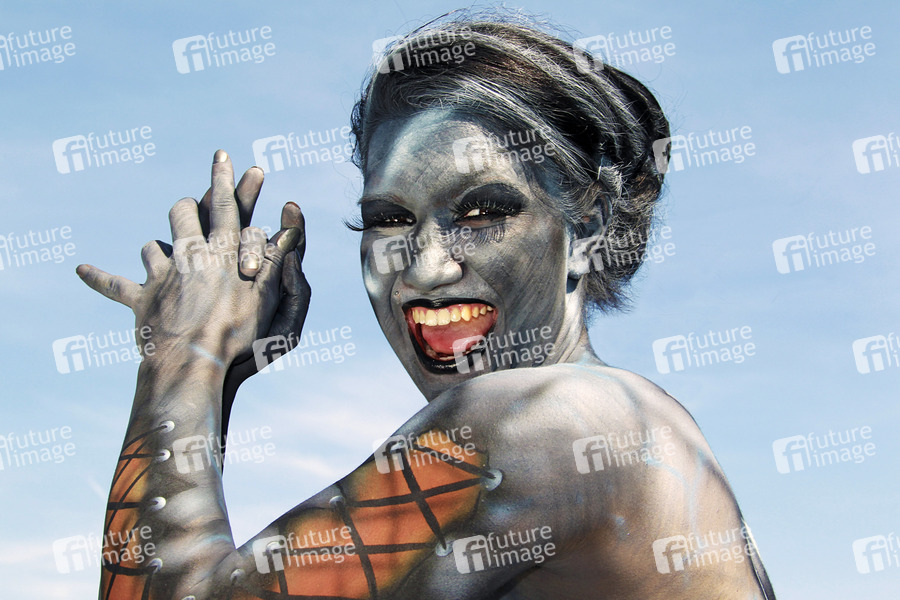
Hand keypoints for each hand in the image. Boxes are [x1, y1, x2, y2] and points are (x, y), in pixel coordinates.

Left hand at [75, 150, 310, 383]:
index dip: (225, 180)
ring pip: (151, 247)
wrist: (194, 362)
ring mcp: (162, 276)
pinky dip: (98, 276)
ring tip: (159, 253)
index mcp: (223, 252)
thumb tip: (289, 226)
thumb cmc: (239, 334)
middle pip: (182, 214)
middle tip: (189, 205)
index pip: (225, 205)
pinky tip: (80, 269)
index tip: (221, 156)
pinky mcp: (142, 299)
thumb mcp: (271, 295)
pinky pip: (114, 284)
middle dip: (186, 206)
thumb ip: (277, 258)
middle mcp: (190, 255)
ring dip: (156, 248)